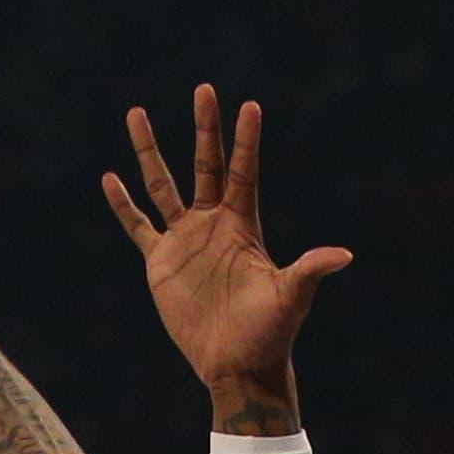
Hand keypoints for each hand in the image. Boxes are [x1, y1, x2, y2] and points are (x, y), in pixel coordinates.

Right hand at [102, 90, 350, 419]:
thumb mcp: (291, 297)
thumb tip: (344, 256)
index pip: (243, 172)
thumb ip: (310, 270)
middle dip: (205, 127)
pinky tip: (110, 178)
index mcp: (243, 225)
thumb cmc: (269, 332)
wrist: (236, 364)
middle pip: (206, 164)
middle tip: (205, 88)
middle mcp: (213, 225)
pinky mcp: (161, 263)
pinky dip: (123, 204)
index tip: (250, 106)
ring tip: (137, 113)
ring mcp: (185, 241)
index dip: (246, 141)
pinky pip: (138, 226)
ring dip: (149, 151)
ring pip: (163, 185)